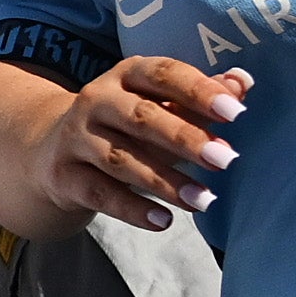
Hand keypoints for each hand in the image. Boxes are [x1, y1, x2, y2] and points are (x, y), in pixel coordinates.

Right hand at [31, 55, 246, 233]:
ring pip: (121, 159)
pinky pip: (100, 192)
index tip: (236, 113)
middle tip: (226, 160)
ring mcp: (75, 137)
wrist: (53, 151)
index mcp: (126, 75)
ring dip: (165, 181)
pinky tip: (164, 221)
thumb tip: (242, 82)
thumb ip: (201, 96)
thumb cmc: (126, 126)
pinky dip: (132, 209)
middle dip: (186, 139)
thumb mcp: (161, 106)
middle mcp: (96, 100)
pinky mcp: (62, 174)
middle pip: (141, 117)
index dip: (199, 92)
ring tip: (205, 200)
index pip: (163, 75)